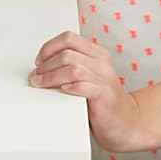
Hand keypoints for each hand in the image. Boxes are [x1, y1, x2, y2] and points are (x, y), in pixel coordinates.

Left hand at [28, 32, 152, 151]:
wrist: (124, 121)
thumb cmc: (101, 99)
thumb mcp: (85, 76)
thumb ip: (68, 66)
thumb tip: (38, 67)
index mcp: (96, 53)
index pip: (68, 38)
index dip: (48, 48)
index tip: (38, 61)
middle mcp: (102, 63)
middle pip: (66, 54)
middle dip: (46, 65)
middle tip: (36, 77)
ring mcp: (104, 78)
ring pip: (72, 68)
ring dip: (51, 77)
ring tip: (41, 84)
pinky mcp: (104, 95)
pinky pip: (84, 85)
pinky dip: (70, 87)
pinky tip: (62, 90)